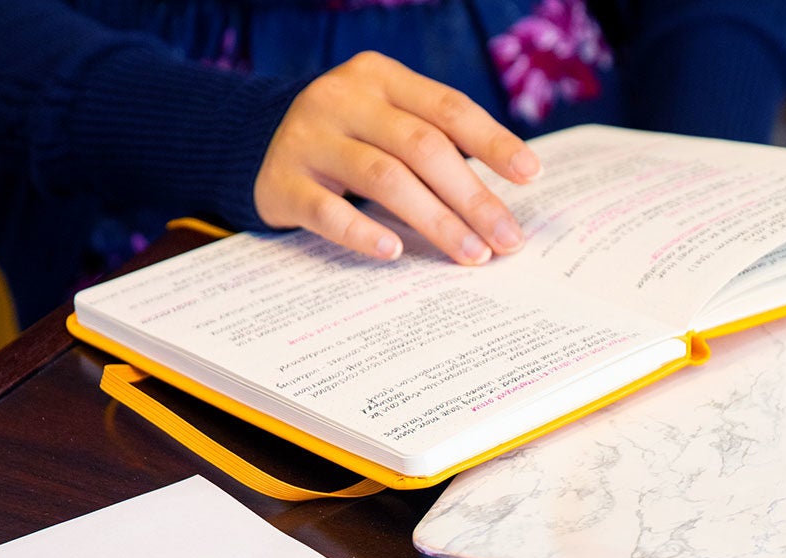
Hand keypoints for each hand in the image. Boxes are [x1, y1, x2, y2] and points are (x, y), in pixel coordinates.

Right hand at [254, 51, 541, 263]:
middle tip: (507, 239)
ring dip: (436, 220)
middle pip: (422, 147)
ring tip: (471, 253)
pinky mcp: (280, 181)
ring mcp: (307, 138)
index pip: (448, 108)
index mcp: (380, 76)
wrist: (255, 143)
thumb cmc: (350, 137)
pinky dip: (363, 232)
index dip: (493, 141)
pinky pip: (327, 211)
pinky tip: (394, 251)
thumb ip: (436, 142)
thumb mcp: (388, 119)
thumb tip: (501, 205)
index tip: (530, 175)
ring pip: (384, 178)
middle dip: (473, 196)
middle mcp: (343, 99)